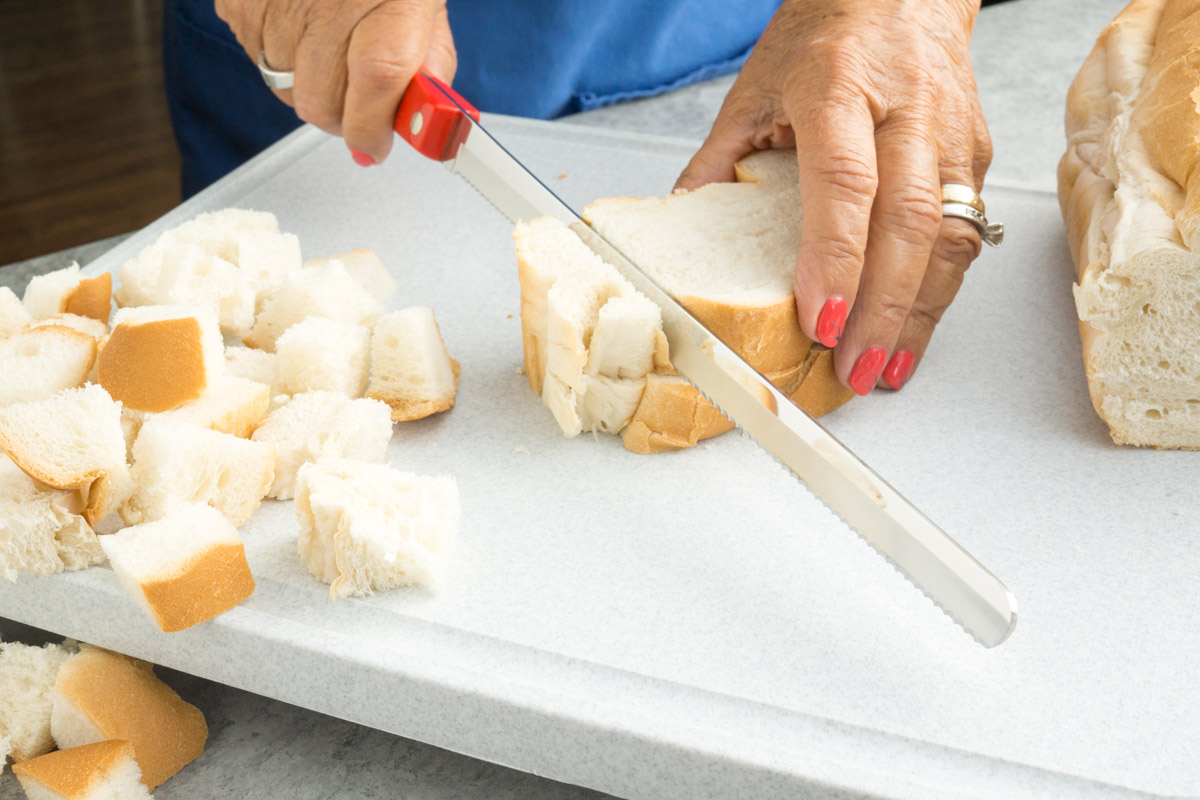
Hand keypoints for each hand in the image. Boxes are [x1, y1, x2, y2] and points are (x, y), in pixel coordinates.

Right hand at [216, 0, 456, 164]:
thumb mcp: (423, 5)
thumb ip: (429, 65)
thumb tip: (423, 123)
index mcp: (389, 2)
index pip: (377, 86)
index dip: (372, 130)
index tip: (375, 146)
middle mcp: (327, 1)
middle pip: (320, 103)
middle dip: (341, 116)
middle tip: (356, 102)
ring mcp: (274, 2)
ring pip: (284, 88)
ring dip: (308, 84)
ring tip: (328, 45)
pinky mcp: (237, 1)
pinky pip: (255, 56)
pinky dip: (278, 53)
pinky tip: (299, 22)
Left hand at [676, 0, 990, 392]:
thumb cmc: (825, 35)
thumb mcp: (754, 89)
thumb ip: (718, 163)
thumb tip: (682, 233)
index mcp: (838, 84)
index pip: (844, 182)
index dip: (835, 258)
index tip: (821, 320)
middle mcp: (907, 108)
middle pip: (907, 220)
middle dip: (882, 308)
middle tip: (854, 369)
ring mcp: (950, 133)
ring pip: (948, 236)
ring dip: (918, 314)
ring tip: (886, 368)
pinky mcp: (973, 155)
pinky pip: (963, 233)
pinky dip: (939, 292)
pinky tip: (912, 331)